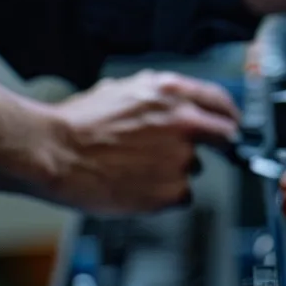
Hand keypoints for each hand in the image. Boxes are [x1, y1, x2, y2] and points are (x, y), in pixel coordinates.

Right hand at [39, 70, 239, 214]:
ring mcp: (181, 159)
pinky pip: (180, 195)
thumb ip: (160, 97)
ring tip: (136, 167)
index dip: (228, 115)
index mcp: (173, 93)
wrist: (54, 153)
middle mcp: (184, 124)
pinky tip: (136, 185)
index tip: (231, 125)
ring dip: (175, 170)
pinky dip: (163, 194)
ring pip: (194, 168)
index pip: (222, 102)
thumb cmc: (79, 124)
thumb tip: (180, 103)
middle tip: (188, 153)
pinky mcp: (172, 191)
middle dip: (214, 145)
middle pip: (224, 137)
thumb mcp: (124, 89)